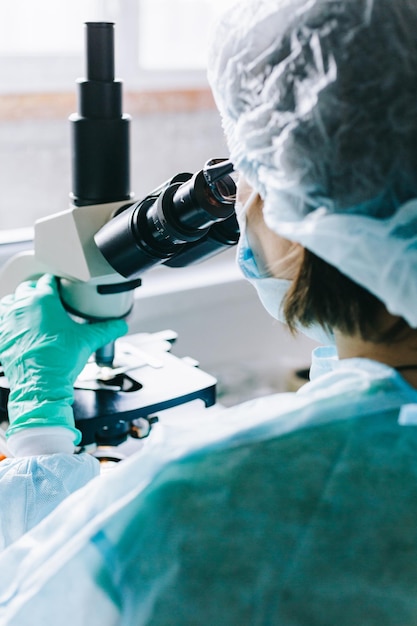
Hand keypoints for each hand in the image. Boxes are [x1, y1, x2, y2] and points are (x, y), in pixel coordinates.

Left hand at [0, 274, 127, 443]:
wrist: (40, 385)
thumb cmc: (59, 361)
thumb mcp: (88, 340)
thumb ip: (107, 329)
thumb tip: (120, 325)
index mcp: (43, 299)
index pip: (48, 281)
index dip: (57, 283)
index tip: (61, 289)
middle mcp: (22, 306)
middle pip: (27, 288)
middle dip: (38, 291)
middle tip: (49, 300)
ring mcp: (8, 321)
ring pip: (10, 302)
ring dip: (20, 303)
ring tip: (32, 311)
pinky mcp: (2, 337)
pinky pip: (2, 322)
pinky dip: (9, 322)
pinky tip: (20, 330)